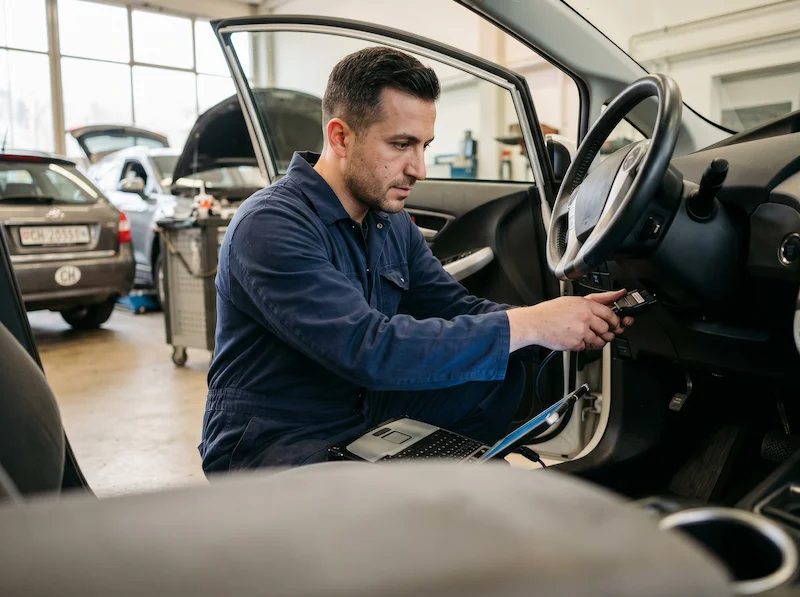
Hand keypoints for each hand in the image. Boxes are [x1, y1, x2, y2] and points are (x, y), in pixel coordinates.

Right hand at [506, 288, 633, 352]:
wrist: (535, 323)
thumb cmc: (551, 311)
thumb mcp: (573, 300)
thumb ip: (597, 299)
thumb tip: (617, 294)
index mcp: (585, 305)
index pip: (610, 313)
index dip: (615, 320)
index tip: (615, 323)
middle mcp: (585, 317)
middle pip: (607, 328)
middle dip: (607, 332)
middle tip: (603, 333)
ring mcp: (580, 331)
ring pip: (598, 340)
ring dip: (596, 341)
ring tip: (588, 337)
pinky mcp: (575, 343)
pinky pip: (586, 347)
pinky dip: (582, 345)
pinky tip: (575, 339)